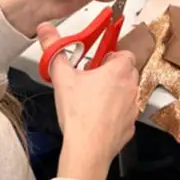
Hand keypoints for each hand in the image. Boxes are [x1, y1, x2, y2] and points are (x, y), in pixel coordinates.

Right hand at [43, 24, 138, 179]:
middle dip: (112, 73)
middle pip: (127, 71)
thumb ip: (54, 50)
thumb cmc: (79, 115)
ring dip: (115, 93)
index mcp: (119, 70)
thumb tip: (46, 31)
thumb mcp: (62, 77)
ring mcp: (133, 107)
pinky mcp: (130, 126)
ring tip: (94, 100)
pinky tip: (99, 118)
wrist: (87, 149)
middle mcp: (131, 87)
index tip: (98, 61)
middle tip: (93, 79)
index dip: (111, 56)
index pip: (125, 53)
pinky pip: (125, 114)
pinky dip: (115, 114)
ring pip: (127, 93)